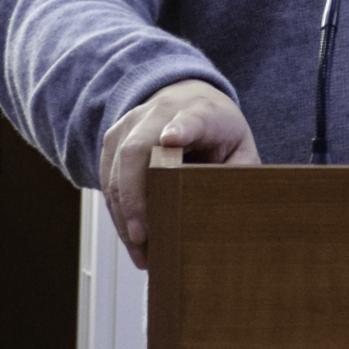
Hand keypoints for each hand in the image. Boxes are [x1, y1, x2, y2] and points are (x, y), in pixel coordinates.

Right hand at [99, 79, 258, 269]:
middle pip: (137, 150)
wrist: (187, 97)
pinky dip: (117, 211)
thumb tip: (229, 212)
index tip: (172, 140)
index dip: (181, 128)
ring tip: (140, 251)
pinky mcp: (114, 139)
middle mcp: (161, 112)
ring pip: (116, 169)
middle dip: (135, 196)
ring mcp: (132, 123)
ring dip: (123, 214)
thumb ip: (240, 174)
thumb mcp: (241, 148)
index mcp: (202, 113)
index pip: (190, 119)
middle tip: (142, 236)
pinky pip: (107, 178)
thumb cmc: (218, 130)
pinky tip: (131, 237)